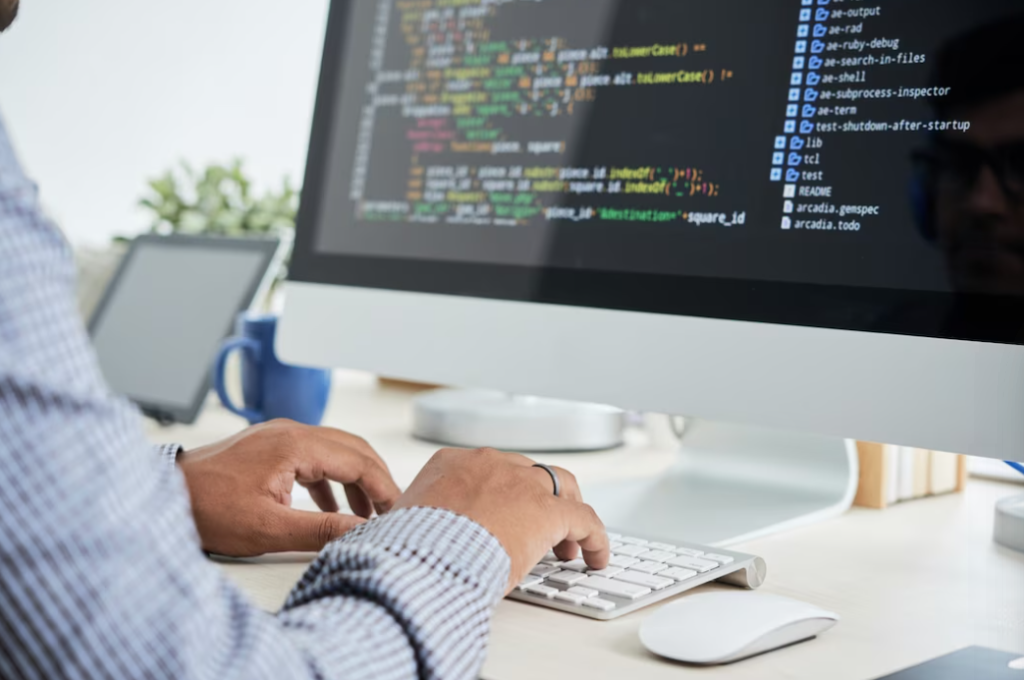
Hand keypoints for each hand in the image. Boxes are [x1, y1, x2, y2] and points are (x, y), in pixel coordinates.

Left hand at [178, 419, 400, 556]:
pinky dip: (331, 479)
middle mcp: (290, 431)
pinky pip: (314, 456)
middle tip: (394, 510)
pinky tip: (333, 505)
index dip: (384, 488)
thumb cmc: (206, 509)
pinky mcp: (269, 447)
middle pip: (352, 449)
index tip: (398, 512)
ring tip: (369, 512)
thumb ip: (321, 529)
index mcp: (295, 444)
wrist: (161, 495)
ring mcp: (279, 436)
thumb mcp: (268, 528)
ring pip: (335, 450)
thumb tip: (362, 533)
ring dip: (356, 479)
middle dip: (377, 479)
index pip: (358, 461)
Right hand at [394, 448, 609, 592]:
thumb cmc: (406, 548)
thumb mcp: (402, 524)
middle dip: (540, 499)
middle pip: (530, 473)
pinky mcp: (547, 511)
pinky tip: (597, 556)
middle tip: (545, 530)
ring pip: (562, 486)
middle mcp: (490, 464)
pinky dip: (596, 538)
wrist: (421, 559)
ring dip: (569, 514)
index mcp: (452, 463)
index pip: (490, 470)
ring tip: (572, 545)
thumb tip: (388, 538)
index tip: (507, 516)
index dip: (505, 494)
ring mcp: (521, 483)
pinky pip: (585, 520)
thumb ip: (411, 522)